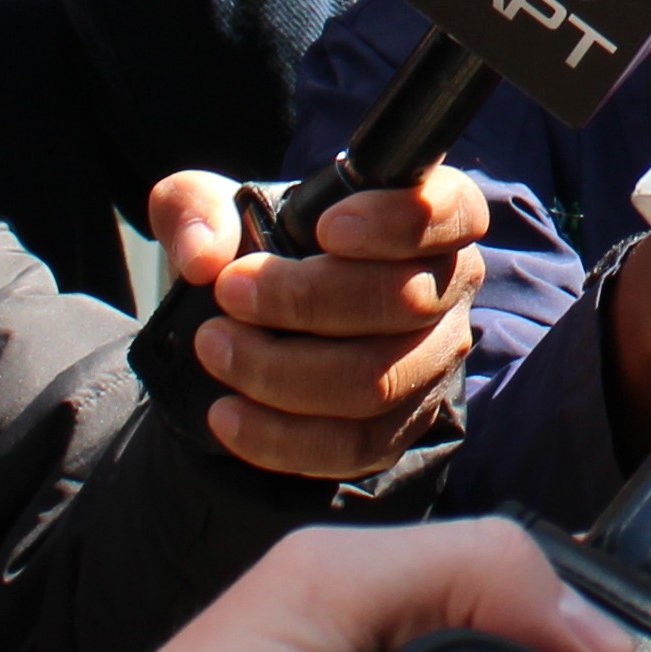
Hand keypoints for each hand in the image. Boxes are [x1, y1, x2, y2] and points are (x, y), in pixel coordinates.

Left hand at [153, 165, 487, 480]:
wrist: (252, 324)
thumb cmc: (255, 249)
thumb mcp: (212, 206)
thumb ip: (197, 208)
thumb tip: (205, 256)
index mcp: (428, 218)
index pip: (453, 211)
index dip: (398, 222)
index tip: (326, 228)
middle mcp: (446, 291)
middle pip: (405, 302)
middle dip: (305, 300)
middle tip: (230, 292)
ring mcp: (429, 365)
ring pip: (377, 381)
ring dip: (283, 371)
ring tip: (216, 348)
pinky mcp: (397, 428)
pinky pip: (350, 445)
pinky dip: (281, 437)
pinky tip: (228, 414)